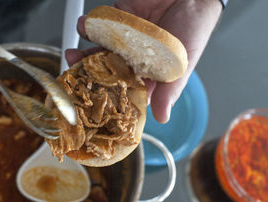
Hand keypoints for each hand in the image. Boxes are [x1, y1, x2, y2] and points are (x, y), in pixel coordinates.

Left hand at [66, 0, 221, 122]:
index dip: (106, 95)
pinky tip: (84, 26)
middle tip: (74, 76)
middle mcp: (132, 57)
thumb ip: (169, 90)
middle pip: (105, 70)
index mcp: (146, 73)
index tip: (91, 101)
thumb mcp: (181, 65)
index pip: (122, 88)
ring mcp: (124, 38)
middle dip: (88, 73)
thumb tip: (162, 117)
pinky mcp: (120, 18)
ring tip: (73, 53)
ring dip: (84, 51)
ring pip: (99, 48)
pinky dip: (90, 24)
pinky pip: (101, 23)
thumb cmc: (194, 29)